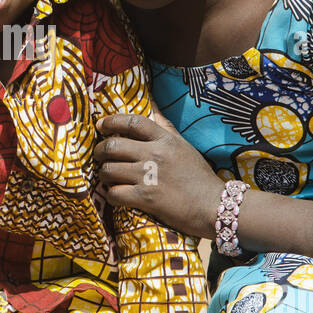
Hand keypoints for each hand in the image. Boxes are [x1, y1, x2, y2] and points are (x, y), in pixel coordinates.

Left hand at [93, 110, 224, 238]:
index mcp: (164, 139)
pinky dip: (110, 194)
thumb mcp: (184, 146)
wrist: (214, 206)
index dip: (111, 121)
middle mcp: (154, 154)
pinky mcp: (145, 198)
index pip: (132, 122)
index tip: (100, 125)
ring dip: (103, 174)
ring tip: (107, 177)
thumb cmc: (199, 176)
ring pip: (109, 169)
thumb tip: (152, 106)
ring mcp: (148, 176)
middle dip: (99, 151)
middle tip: (98, 155)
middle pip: (113, 145)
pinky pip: (114, 193)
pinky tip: (115, 194)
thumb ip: (165, 127)